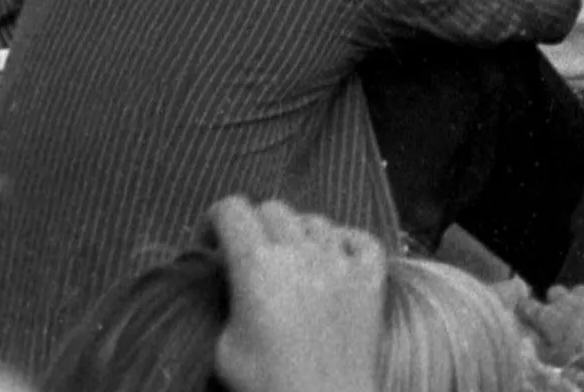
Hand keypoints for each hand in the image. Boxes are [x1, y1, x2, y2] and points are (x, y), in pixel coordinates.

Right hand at [208, 195, 389, 391]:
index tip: (211, 244)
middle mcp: (301, 251)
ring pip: (316, 221)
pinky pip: (361, 239)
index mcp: (257, 264)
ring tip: (291, 263)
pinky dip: (345, 242)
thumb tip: (237, 282)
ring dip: (297, 234)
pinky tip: (335, 259)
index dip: (215, 220)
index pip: (232, 210)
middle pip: (273, 209)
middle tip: (248, 256)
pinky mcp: (372, 275)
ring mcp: (341, 259)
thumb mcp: (224, 346)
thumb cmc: (266, 382)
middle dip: (254, 226)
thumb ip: (230, 302)